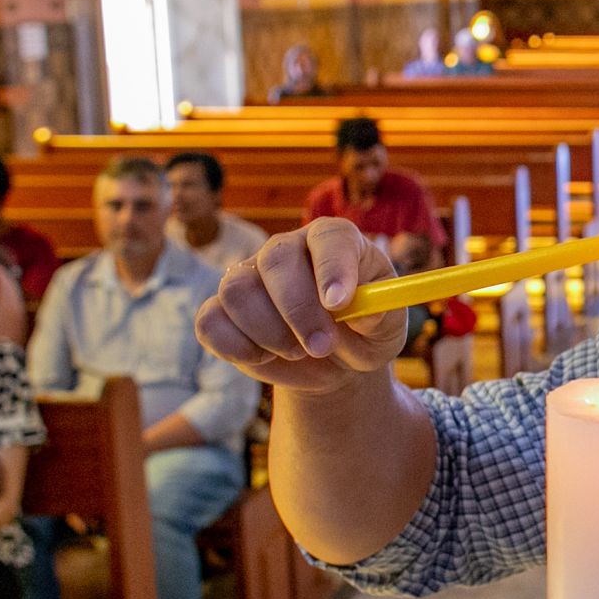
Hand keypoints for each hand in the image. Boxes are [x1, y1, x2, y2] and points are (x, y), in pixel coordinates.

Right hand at [195, 218, 410, 395]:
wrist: (335, 362)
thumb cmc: (365, 334)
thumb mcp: (387, 330)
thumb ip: (381, 316)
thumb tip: (364, 311)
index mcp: (334, 242)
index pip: (329, 237)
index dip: (331, 267)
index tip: (338, 304)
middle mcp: (287, 250)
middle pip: (274, 259)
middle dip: (298, 310)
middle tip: (322, 346)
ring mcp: (251, 276)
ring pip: (237, 290)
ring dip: (269, 332)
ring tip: (298, 351)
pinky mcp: (223, 310)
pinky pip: (210, 321)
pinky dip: (237, 347)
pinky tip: (265, 358)